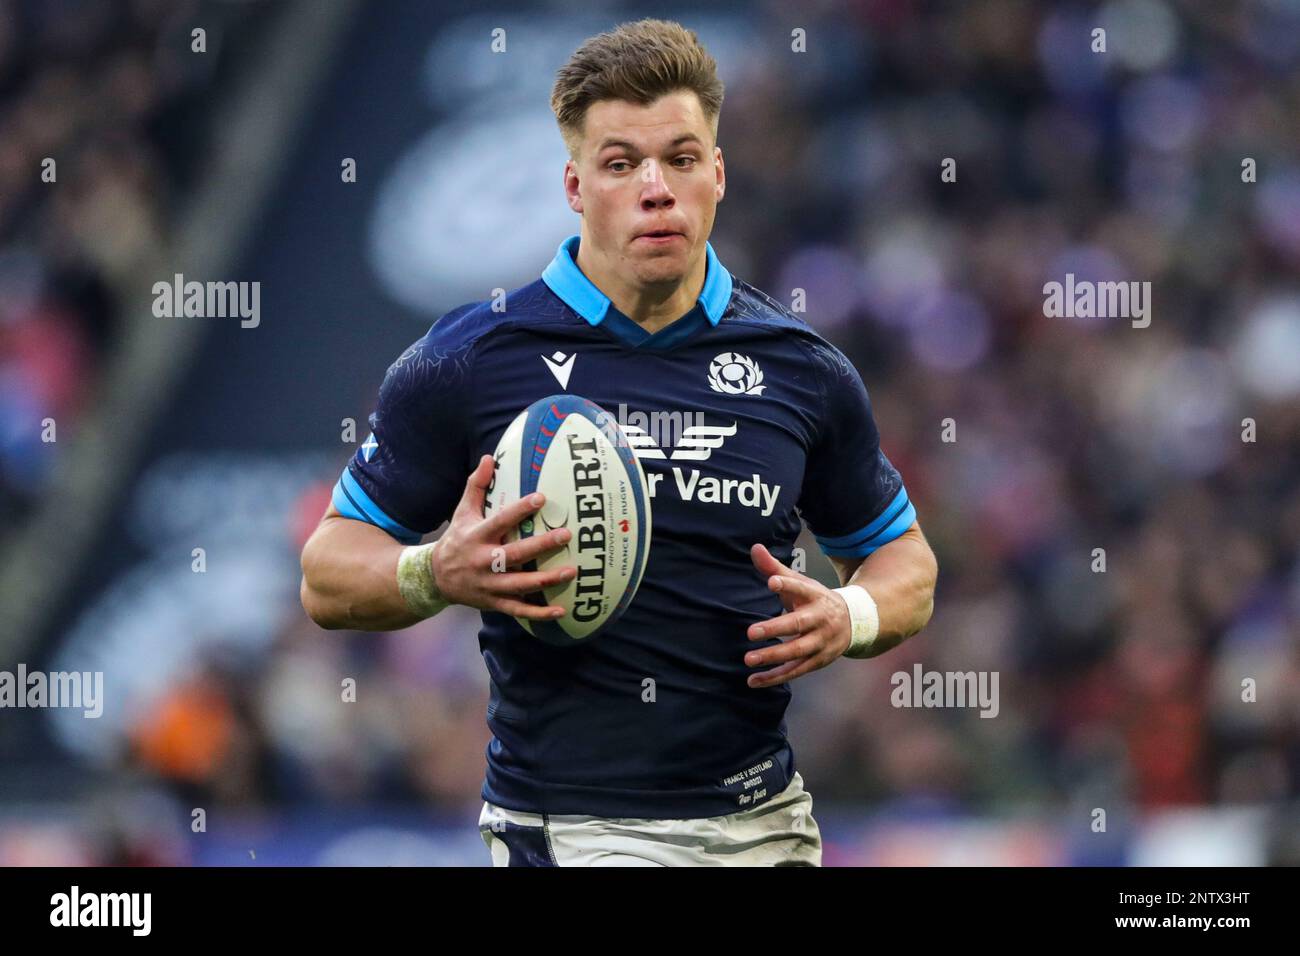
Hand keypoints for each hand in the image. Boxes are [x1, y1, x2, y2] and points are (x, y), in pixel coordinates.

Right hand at [429, 454, 575, 619]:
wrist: (434, 578)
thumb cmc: (457, 539)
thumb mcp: (462, 512)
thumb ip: (476, 486)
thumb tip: (489, 458)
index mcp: (477, 536)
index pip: (500, 521)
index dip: (519, 510)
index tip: (541, 498)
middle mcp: (483, 561)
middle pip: (515, 554)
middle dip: (540, 546)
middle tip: (566, 535)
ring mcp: (489, 585)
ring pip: (520, 584)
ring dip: (546, 580)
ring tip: (571, 571)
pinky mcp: (494, 603)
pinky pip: (518, 610)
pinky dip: (539, 613)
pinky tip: (561, 610)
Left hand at [744, 543, 851, 687]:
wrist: (854, 623)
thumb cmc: (817, 600)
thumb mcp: (801, 582)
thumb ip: (775, 568)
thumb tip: (754, 548)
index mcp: (816, 597)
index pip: (802, 589)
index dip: (788, 585)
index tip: (771, 582)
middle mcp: (820, 621)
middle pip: (798, 625)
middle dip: (775, 629)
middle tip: (751, 632)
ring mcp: (820, 643)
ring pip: (797, 652)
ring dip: (773, 657)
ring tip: (749, 659)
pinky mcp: (817, 661)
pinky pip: (795, 671)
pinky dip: (775, 677)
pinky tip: (753, 681)